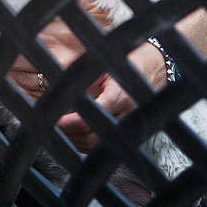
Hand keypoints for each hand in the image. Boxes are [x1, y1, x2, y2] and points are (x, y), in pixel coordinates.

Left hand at [9, 17, 166, 152]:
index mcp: (118, 96)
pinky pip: (106, 144)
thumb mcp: (106, 64)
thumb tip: (62, 84)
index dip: (68, 122)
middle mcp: (125, 115)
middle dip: (69, 135)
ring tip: (57, 135)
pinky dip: (88, 145)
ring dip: (76, 143)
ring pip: (98, 145)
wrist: (158, 65)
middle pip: (92, 137)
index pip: (89, 117)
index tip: (52, 119)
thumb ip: (86, 76)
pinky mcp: (129, 130)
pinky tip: (74, 139)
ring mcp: (129, 125)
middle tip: (49, 128)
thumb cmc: (128, 61)